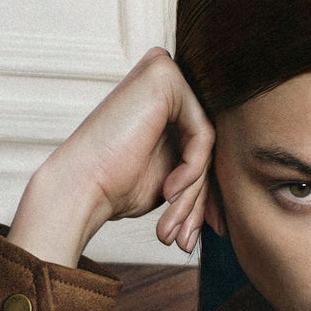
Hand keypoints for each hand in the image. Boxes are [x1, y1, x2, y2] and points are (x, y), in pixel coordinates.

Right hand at [7, 47, 216, 265]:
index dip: (207, 194)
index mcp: (164, 98)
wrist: (82, 187)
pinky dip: (192, 170)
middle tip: (186, 240)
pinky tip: (168, 190)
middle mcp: (165, 78)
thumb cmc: (117, 186)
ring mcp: (165, 71)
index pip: (204, 145)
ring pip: (206, 144)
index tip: (208, 231)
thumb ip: (199, 175)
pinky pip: (203, 134)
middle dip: (199, 200)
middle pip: (207, 145)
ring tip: (173, 226)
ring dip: (193, 194)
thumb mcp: (171, 182)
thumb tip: (227, 206)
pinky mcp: (165, 76)